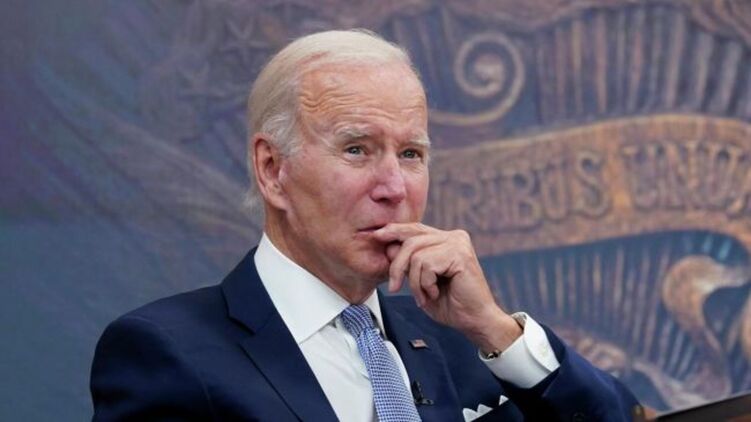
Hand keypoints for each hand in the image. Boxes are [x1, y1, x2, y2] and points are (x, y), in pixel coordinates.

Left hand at [372, 223, 521, 352]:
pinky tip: (436, 293)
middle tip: (394, 288)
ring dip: (414, 282)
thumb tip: (388, 246)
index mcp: (446, 239)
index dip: (395, 231)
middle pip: (411, 240)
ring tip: (425, 296)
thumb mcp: (421, 280)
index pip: (415, 229)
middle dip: (397, 266)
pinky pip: (426, 265)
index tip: (377, 236)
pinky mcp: (459, 254)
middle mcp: (454, 236)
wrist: (474, 321)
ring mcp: (458, 243)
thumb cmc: (450, 303)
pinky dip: (424, 284)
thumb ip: (407, 262)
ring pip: (415, 255)